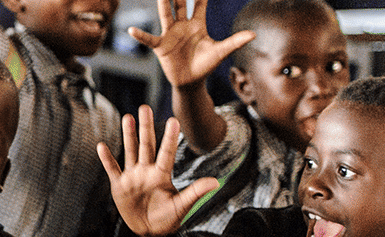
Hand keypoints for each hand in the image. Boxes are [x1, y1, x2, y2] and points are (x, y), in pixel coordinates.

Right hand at [96, 105, 218, 236]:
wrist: (149, 231)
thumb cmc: (168, 218)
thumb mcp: (182, 206)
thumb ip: (195, 192)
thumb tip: (215, 182)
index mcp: (162, 175)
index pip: (166, 153)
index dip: (169, 138)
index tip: (173, 120)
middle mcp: (147, 171)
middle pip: (146, 145)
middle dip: (145, 127)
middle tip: (145, 107)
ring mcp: (132, 177)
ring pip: (130, 151)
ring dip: (128, 135)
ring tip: (127, 117)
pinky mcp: (119, 185)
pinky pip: (112, 169)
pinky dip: (107, 158)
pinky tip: (102, 145)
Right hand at [130, 0, 252, 88]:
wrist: (191, 81)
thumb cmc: (206, 65)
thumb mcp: (221, 51)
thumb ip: (235, 41)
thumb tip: (254, 34)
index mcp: (197, 24)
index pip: (199, 4)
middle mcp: (182, 26)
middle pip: (179, 4)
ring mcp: (170, 35)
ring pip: (165, 15)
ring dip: (162, 4)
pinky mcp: (160, 46)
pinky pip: (149, 39)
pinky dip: (140, 36)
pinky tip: (131, 30)